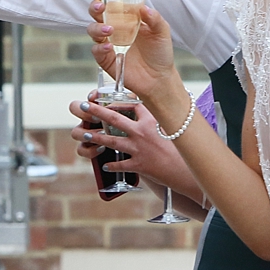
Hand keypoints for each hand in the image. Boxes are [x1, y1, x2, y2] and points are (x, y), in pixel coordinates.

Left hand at [68, 96, 190, 189]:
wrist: (186, 170)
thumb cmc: (182, 149)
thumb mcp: (173, 129)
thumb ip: (160, 120)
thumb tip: (156, 111)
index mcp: (151, 121)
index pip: (133, 104)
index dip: (119, 100)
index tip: (107, 98)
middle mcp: (142, 133)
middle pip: (115, 119)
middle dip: (97, 111)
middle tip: (83, 106)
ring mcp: (138, 149)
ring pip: (112, 141)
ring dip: (97, 138)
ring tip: (87, 135)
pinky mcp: (138, 165)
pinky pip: (121, 164)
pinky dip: (112, 165)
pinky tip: (106, 165)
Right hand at [86, 0, 180, 106]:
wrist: (159, 78)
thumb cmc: (160, 52)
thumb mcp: (162, 31)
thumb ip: (154, 18)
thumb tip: (143, 7)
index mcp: (126, 18)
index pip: (110, 2)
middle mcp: (114, 28)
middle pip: (96, 13)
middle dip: (94, 7)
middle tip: (100, 6)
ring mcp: (108, 43)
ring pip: (92, 30)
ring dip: (97, 27)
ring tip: (110, 29)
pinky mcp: (105, 59)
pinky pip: (96, 50)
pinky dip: (100, 47)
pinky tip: (108, 46)